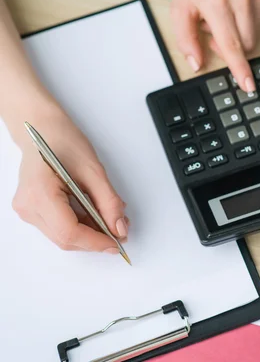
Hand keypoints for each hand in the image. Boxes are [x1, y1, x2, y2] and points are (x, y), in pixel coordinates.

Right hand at [11, 107, 128, 252]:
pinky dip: (80, 225)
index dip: (96, 241)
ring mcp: (27, 210)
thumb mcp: (94, 171)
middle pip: (66, 239)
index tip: (117, 243)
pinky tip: (94, 215)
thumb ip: (109, 202)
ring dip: (89, 233)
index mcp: (40, 194)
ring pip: (63, 236)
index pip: (69, 232)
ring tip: (110, 219)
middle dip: (96, 239)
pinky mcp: (32, 210)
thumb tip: (119, 229)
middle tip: (120, 231)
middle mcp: (28, 206)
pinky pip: (58, 227)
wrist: (43, 129)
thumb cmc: (63, 141)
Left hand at [171, 0, 259, 91]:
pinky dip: (246, 22)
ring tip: (224, 18)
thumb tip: (197, 63)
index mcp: (216, 2)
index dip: (240, 68)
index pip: (232, 44)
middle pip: (247, 44)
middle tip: (215, 34)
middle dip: (232, 49)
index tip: (248, 84)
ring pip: (255, 35)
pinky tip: (234, 8)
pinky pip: (259, 21)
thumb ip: (185, 39)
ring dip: (239, 35)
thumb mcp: (179, 7)